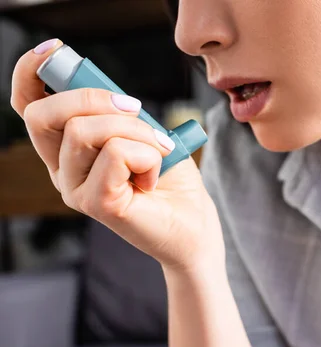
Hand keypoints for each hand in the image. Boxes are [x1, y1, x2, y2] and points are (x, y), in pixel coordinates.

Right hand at [11, 39, 224, 271]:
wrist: (194, 225)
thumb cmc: (171, 180)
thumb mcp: (144, 132)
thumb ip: (117, 112)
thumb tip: (105, 91)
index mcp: (68, 152)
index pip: (30, 109)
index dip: (30, 74)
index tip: (53, 49)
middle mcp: (62, 172)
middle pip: (44, 114)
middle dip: (94, 97)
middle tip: (138, 110)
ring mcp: (75, 190)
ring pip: (85, 130)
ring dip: (136, 130)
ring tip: (158, 151)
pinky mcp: (96, 204)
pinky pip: (116, 153)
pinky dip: (147, 154)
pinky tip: (153, 177)